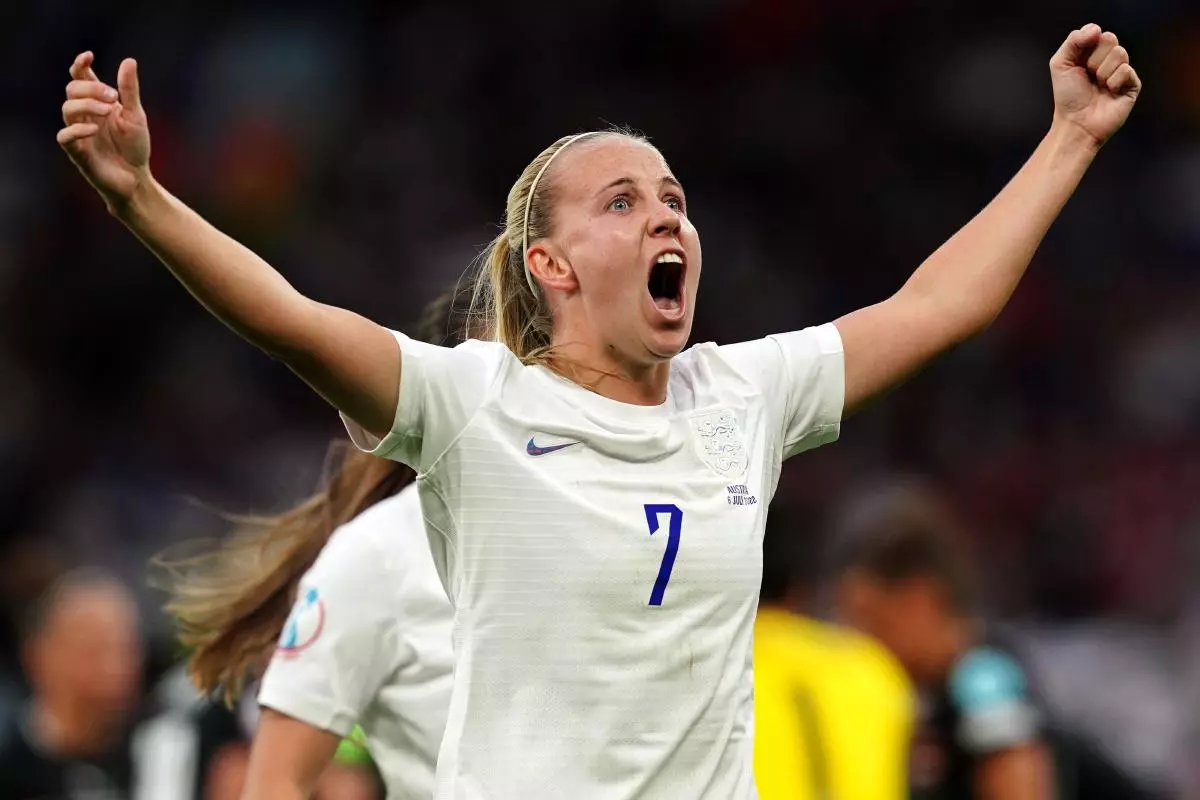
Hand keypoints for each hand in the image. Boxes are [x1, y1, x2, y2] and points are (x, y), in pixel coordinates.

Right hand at [57, 52, 151, 211]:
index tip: (88, 56)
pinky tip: (95, 129)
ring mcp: (79, 133)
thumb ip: (130, 90)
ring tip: (109, 111)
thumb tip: (129, 61)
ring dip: (87, 105)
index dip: (79, 65)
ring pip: (67, 109)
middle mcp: (85, 115)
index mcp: (97, 103)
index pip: (80, 78)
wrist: (137, 178)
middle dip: (91, 88)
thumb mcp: (136, 115)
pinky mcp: (77, 152)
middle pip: (72, 89)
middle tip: (114, 97)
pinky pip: (64, 137)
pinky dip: (77, 129)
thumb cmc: (135, 147)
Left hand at [1049, 24, 1141, 147]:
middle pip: (1110, 38)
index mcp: (1091, 53)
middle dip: (1093, 58)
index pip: (1097, 32)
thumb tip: (1096, 29)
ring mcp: (1121, 71)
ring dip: (1102, 72)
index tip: (1078, 61)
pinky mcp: (1132, 84)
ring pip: (1119, 53)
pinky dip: (1113, 82)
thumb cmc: (1067, 96)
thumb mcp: (1060, 64)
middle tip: (1088, 75)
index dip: (1087, 44)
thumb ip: (1073, 41)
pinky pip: (1126, 70)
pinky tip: (1108, 92)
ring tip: (1097, 86)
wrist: (1076, 123)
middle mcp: (1108, 60)